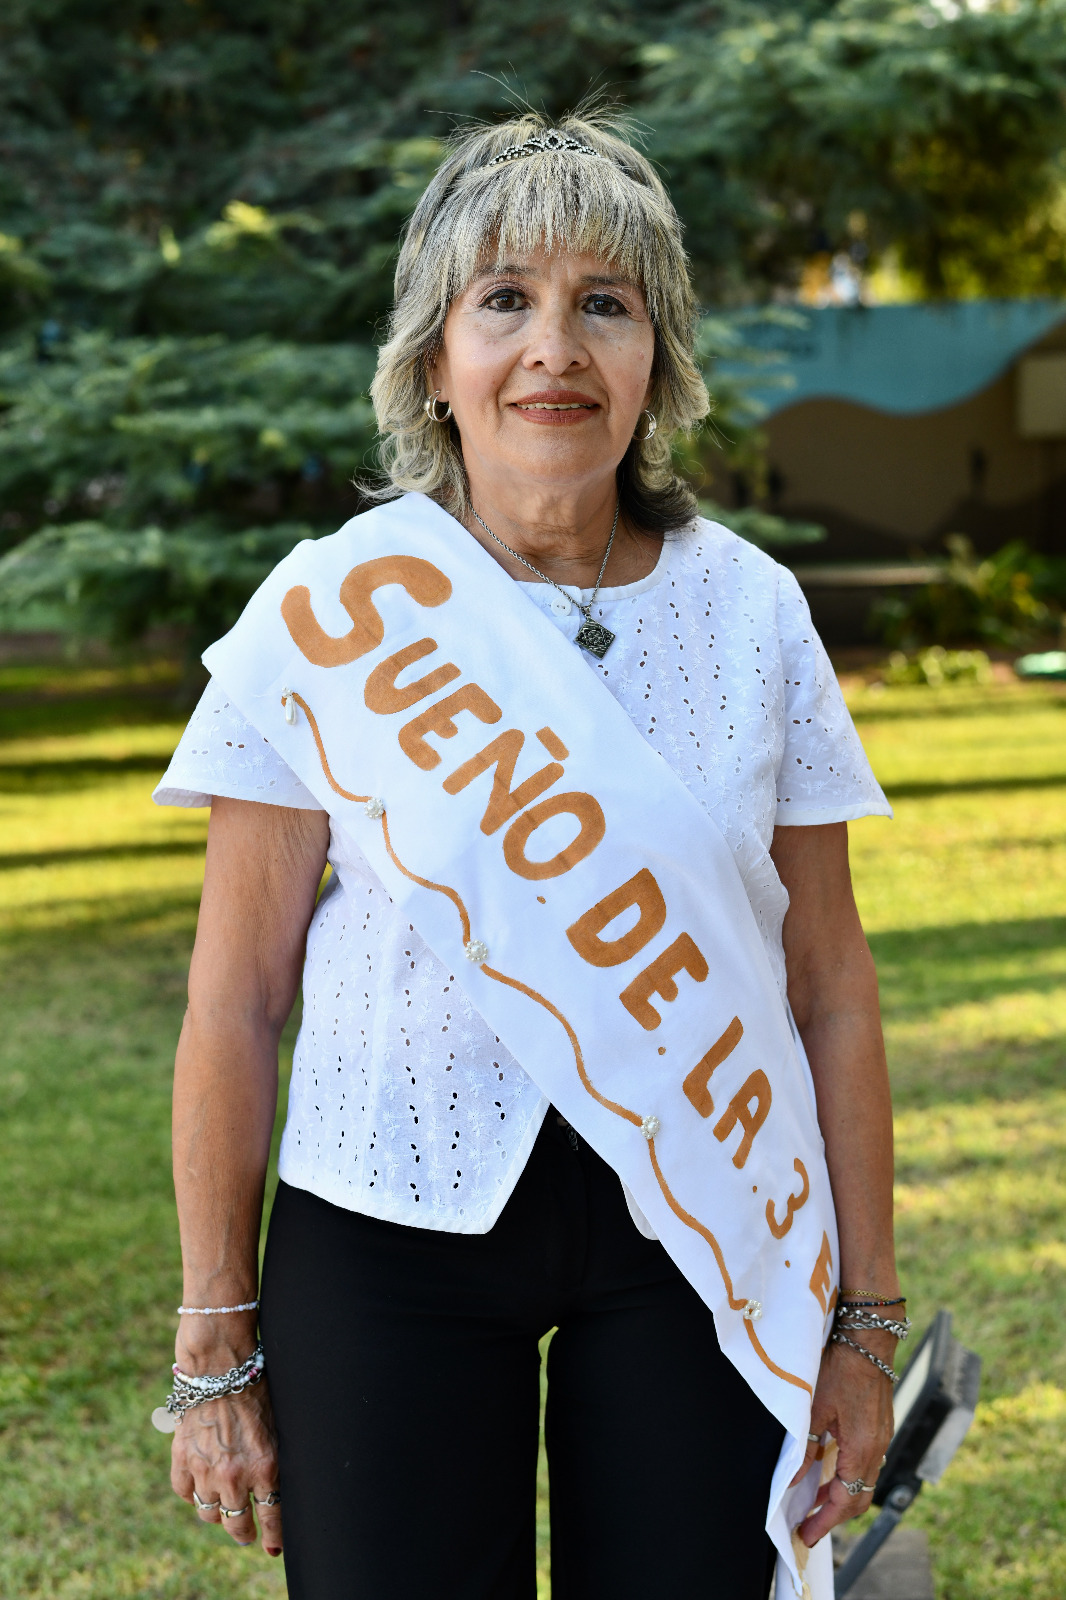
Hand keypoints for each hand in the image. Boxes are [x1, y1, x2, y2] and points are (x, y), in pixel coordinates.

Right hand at [170, 1378, 282, 1556]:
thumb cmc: (257, 1390)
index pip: (272, 1516)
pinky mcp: (182, 1459)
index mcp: (265, 1466)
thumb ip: (274, 1462)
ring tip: (224, 1509)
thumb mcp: (278, 1428)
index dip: (274, 1536)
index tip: (274, 1546)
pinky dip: (193, 1495)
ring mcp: (205, 1470)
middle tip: (247, 1534)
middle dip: (244, 1533)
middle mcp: (234, 1475)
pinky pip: (185, 1494)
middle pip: (237, 1524)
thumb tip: (277, 1491)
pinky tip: (201, 1488)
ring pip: (209, 1514)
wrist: (221, 1366)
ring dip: (218, 1514)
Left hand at [790, 1330, 895, 1547]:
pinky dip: (847, 1477)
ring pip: (863, 1482)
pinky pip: (866, 1465)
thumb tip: (792, 1480)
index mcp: (862, 1449)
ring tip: (813, 1504)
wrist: (868, 1341)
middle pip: (858, 1498)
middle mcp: (877, 1450)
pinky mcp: (880, 1429)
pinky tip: (829, 1473)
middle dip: (833, 1517)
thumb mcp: (816, 1409)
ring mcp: (881, 1439)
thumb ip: (806, 1448)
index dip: (824, 1522)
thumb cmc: (841, 1369)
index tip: (806, 1535)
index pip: (845, 1500)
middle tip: (808, 1526)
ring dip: (840, 1497)